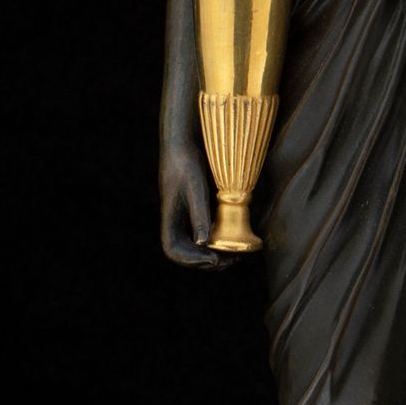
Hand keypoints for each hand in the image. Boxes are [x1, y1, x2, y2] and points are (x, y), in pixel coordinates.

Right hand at [161, 139, 239, 268]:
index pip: (172, 249)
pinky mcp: (194, 211)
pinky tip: (232, 238)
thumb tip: (203, 243)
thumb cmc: (185, 161)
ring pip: (195, 245)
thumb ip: (199, 214)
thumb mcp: (195, 187)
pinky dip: (216, 241)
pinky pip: (203, 233)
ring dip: (213, 253)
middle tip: (231, 261)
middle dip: (207, 261)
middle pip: (185, 252)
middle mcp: (175, 220)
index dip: (191, 260)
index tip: (213, 258)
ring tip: (235, 255)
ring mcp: (184, 217)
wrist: (182, 143)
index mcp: (170, 216)